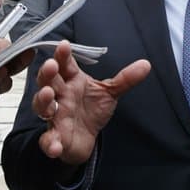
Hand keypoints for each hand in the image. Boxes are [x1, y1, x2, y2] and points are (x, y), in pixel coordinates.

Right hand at [34, 41, 149, 165]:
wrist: (87, 139)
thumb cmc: (92, 110)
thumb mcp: (110, 92)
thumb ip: (125, 79)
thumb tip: (146, 64)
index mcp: (71, 81)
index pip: (65, 65)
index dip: (63, 55)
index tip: (64, 45)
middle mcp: (60, 96)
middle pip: (48, 82)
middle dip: (47, 73)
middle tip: (51, 65)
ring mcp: (55, 117)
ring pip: (43, 107)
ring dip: (43, 100)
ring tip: (48, 95)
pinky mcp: (55, 138)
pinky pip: (48, 140)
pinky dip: (50, 142)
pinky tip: (54, 145)